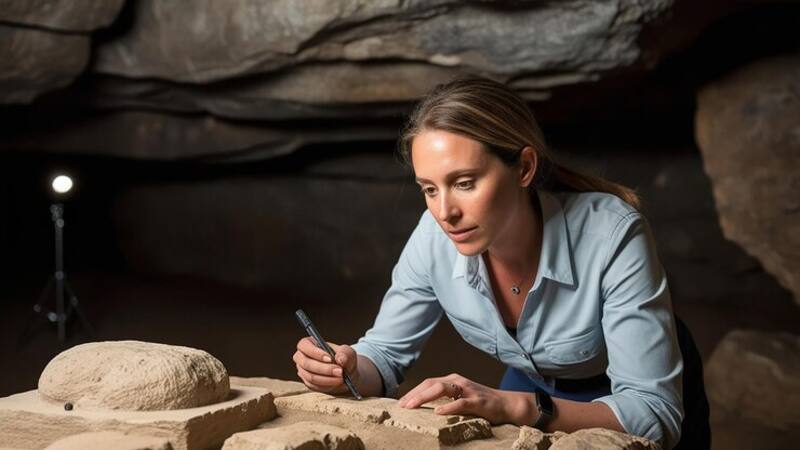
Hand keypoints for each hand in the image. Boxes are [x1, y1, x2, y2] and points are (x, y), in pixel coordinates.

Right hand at [293, 337, 358, 394]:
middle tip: (340, 371)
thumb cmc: (343, 358)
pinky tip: (338, 384)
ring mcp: (303, 371)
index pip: (304, 345)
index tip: (330, 358)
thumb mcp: (348, 352)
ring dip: (328, 379)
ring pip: (311, 377)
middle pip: (306, 364)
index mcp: (308, 344)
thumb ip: (345, 353)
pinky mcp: (308, 383)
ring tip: (341, 378)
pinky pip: (315, 386)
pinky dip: (328, 385)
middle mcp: (302, 357)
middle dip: (325, 369)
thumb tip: (340, 360)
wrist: (345, 373)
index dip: (315, 352)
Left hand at [397, 373, 534, 424]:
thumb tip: (425, 409)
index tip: (401, 403)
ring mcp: (468, 390)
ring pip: (442, 389)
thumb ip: (445, 400)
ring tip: (412, 406)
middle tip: (401, 406)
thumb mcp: (460, 399)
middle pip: (431, 384)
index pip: (428, 383)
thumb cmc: (481, 404)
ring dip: (425, 397)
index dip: (413, 391)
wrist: (507, 404)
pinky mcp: (478, 401)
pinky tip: (438, 412)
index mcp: (452, 380)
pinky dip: (448, 407)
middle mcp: (458, 381)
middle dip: (414, 394)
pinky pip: (461, 403)